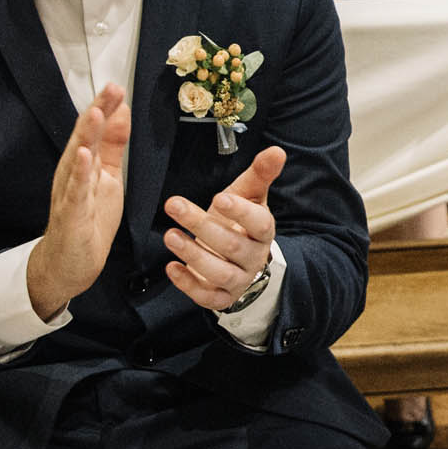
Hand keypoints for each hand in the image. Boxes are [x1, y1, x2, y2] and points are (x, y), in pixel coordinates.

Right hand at [27, 83, 130, 317]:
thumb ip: (114, 145)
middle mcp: (73, 174)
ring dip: (86, 136)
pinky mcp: (72, 215)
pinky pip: (75, 191)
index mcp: (84, 164)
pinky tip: (84, 155)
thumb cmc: (88, 219)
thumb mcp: (108, 177)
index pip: (95, 130)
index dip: (106, 108)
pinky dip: (79, 173)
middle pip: (85, 138)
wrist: (69, 264)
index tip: (117, 86)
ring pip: (78, 159)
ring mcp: (70, 193)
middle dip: (98, 112)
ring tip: (96, 112)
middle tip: (110, 89)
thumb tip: (122, 112)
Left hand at [163, 145, 283, 310]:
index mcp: (263, 231)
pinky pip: (207, 297)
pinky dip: (187, 284)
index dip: (241, 212)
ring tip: (170, 236)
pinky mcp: (221, 296)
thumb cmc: (238, 221)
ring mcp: (238, 279)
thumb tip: (277, 151)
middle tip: (174, 205)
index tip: (219, 198)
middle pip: (232, 245)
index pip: (259, 223)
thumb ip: (259, 174)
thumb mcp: (248, 195)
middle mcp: (254, 257)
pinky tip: (171, 267)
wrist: (237, 258)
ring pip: (219, 272)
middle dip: (201, 225)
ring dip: (193, 254)